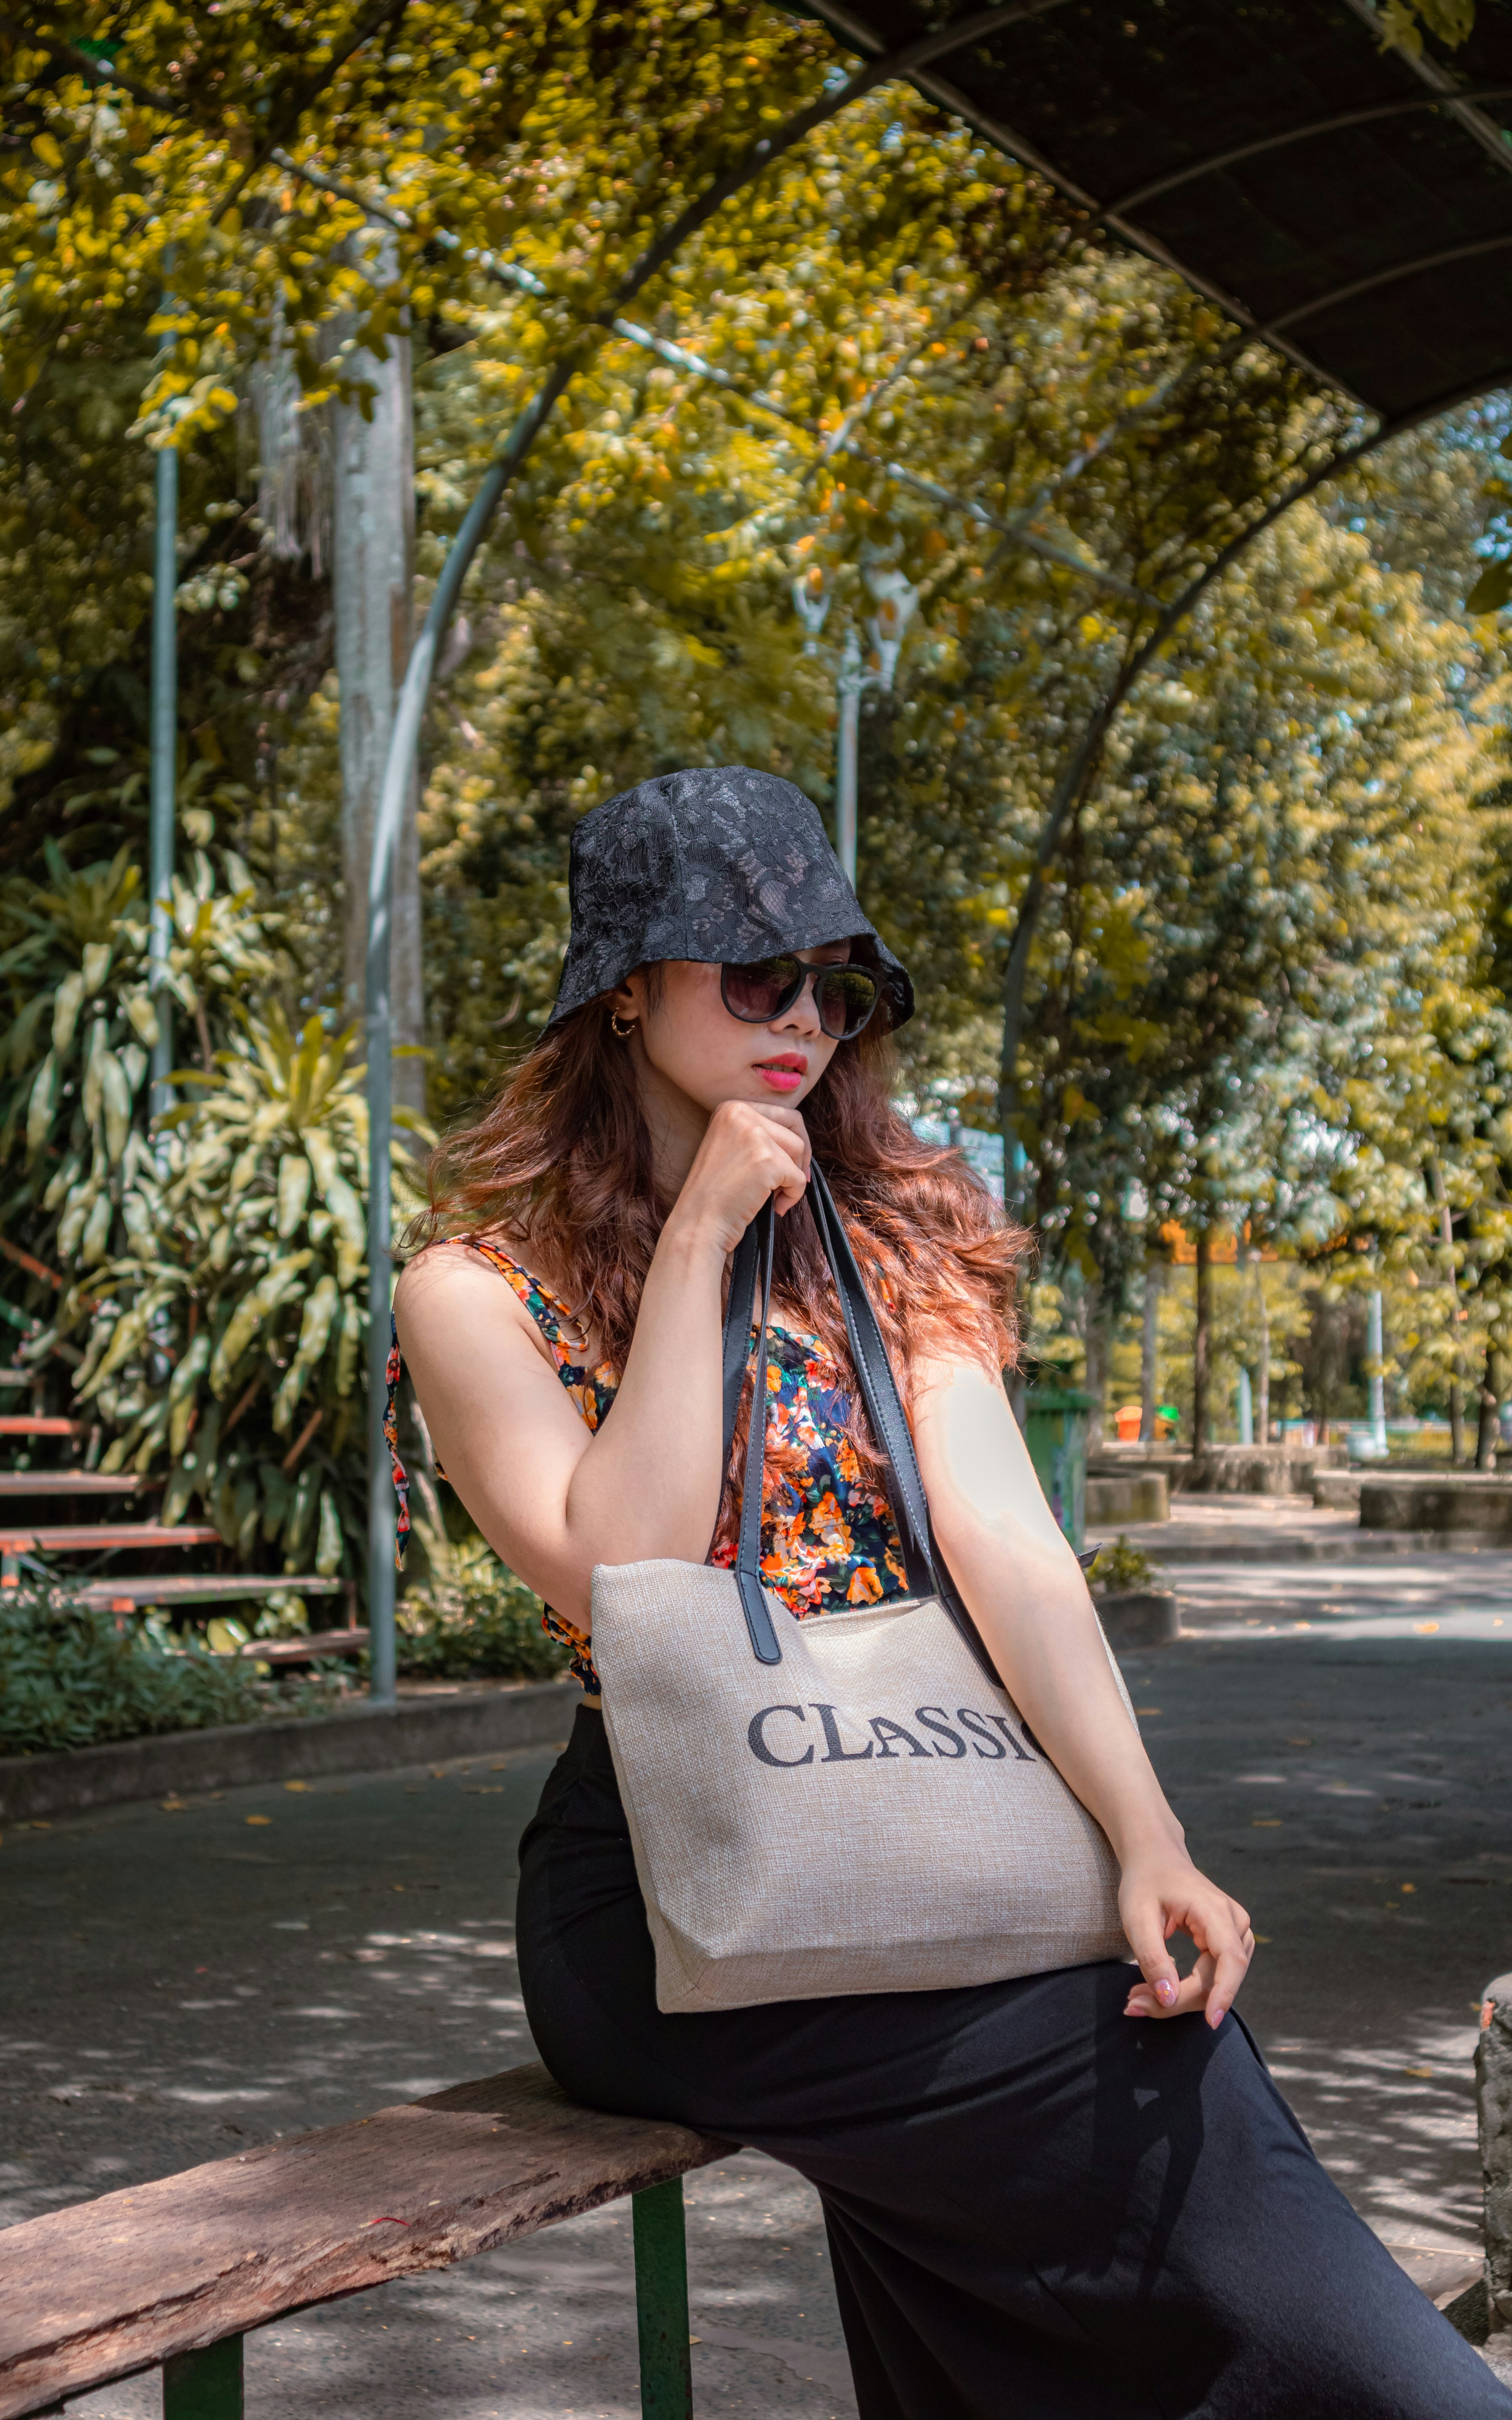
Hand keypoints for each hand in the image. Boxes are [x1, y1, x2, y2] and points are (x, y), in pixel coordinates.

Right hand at [667, 1099, 811, 1254]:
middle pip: (794, 1127)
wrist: (699, 1223)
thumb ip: (758, 1134)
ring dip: (794, 1176)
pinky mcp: (767, 1160)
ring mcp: (754, 1135)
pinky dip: (793, 1196)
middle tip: (788, 1181)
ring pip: (799, 1149)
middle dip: (799, 1156)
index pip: (783, 1114)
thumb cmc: (716, 1194)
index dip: (791, 1141)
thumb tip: (799, 1137)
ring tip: (773, 1196)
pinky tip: (776, 1208)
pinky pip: (798, 1177)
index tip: (790, 1164)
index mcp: (731, 1108)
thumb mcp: (730, 1147)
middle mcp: (741, 1114)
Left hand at [1118, 1853, 1254, 2028]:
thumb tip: (1168, 1998)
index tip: (1210, 2022)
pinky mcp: (1227, 1942)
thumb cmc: (1145, 1882)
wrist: (1155, 1857)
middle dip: (1180, 2000)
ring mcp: (1235, 1932)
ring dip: (1183, 1998)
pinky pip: (1214, 1975)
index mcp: (1214, 1910)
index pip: (1230, 1959)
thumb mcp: (1137, 1918)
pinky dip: (1187, 1989)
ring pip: (1218, 1981)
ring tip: (1139, 1996)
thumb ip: (1153, 1958)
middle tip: (1133, 2004)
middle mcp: (1234, 1921)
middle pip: (1220, 1977)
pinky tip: (1156, 1990)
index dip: (1224, 1993)